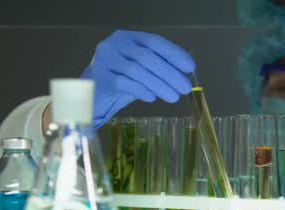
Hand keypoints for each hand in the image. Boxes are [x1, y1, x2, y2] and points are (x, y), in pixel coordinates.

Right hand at [81, 30, 195, 127]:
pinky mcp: (99, 76)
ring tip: (173, 97)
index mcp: (129, 37)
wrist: (94, 93)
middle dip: (169, 73)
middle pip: (147, 57)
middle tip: (185, 88)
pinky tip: (152, 98)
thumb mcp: (143, 70)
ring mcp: (105, 59)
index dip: (174, 54)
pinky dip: (142, 90)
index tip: (190, 67)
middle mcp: (115, 44)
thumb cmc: (122, 80)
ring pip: (137, 71)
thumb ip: (160, 67)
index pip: (155, 42)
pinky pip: (124, 83)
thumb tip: (186, 74)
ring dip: (159, 85)